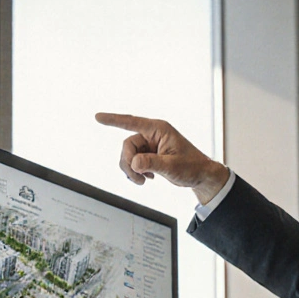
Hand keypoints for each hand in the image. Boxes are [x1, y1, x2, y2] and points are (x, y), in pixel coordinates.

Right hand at [95, 112, 229, 203]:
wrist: (200, 175)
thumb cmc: (192, 166)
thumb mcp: (172, 166)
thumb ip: (152, 163)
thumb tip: (134, 162)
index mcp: (159, 129)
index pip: (132, 122)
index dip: (114, 120)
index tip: (98, 117)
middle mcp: (152, 134)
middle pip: (127, 146)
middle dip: (129, 163)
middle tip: (139, 178)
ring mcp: (150, 145)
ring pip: (128, 155)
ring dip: (131, 170)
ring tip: (144, 180)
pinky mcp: (149, 154)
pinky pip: (133, 161)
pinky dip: (135, 172)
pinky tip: (147, 178)